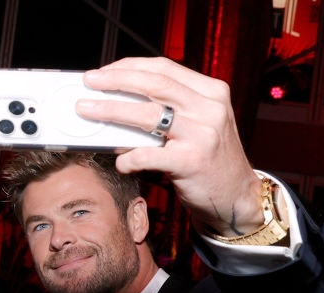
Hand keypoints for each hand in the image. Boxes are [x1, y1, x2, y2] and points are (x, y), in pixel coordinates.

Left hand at [77, 57, 264, 236]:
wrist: (236, 195)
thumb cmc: (209, 158)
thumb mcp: (198, 124)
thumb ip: (170, 109)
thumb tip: (119, 101)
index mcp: (210, 92)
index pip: (164, 69)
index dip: (130, 66)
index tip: (104, 71)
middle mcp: (209, 108)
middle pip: (154, 85)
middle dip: (116, 80)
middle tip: (89, 82)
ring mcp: (202, 134)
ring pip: (148, 115)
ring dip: (111, 110)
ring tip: (86, 110)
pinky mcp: (192, 161)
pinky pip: (149, 155)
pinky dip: (128, 157)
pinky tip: (119, 162)